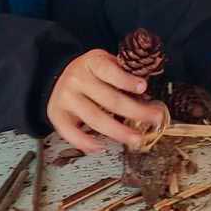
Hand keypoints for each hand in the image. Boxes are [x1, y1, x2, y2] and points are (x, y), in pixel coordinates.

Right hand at [48, 49, 163, 153]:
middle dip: (135, 111)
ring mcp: (66, 98)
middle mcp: (76, 79)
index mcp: (91, 63)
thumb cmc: (90, 72)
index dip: (126, 80)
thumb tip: (147, 97)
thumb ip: (122, 74)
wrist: (59, 76)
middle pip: (109, 99)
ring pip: (95, 118)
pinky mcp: (56, 114)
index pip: (109, 70)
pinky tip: (101, 147)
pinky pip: (70, 132)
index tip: (143, 87)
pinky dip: (86, 142)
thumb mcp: (105, 63)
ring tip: (136, 139)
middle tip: (154, 119)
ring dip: (118, 131)